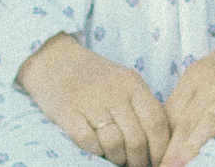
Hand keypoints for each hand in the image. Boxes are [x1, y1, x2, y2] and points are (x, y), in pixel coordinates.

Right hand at [18, 32, 172, 165]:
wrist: (53, 59)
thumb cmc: (94, 77)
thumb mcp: (123, 83)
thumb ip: (141, 107)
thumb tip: (159, 144)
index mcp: (133, 84)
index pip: (157, 122)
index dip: (161, 149)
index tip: (158, 161)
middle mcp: (114, 91)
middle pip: (137, 139)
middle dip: (139, 161)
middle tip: (136, 165)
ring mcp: (90, 101)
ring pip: (115, 144)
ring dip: (118, 159)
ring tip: (117, 159)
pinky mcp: (68, 112)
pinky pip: (88, 142)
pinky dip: (96, 152)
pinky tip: (97, 149)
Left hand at [162, 5, 214, 166]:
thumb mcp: (208, 71)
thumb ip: (191, 97)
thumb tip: (170, 130)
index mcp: (194, 76)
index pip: (171, 114)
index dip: (160, 139)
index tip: (152, 158)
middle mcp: (211, 82)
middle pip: (186, 121)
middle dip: (171, 149)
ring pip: (209, 120)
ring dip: (193, 145)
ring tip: (181, 164)